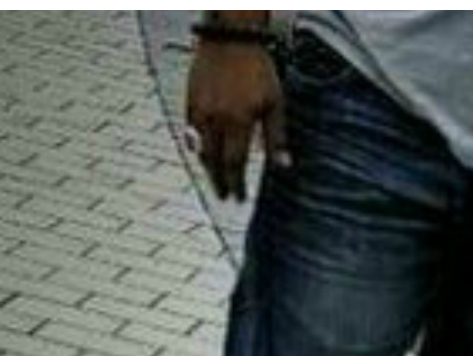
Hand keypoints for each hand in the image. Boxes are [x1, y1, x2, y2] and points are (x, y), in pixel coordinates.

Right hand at [183, 39, 282, 200]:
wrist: (230, 41)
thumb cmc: (258, 70)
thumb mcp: (275, 104)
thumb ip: (276, 137)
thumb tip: (284, 166)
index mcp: (238, 122)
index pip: (235, 162)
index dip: (237, 183)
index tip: (240, 198)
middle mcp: (215, 119)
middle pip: (214, 160)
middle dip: (219, 181)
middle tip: (224, 197)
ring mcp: (199, 110)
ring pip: (199, 147)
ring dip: (206, 167)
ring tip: (213, 180)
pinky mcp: (189, 100)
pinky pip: (189, 130)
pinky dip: (194, 145)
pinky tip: (199, 153)